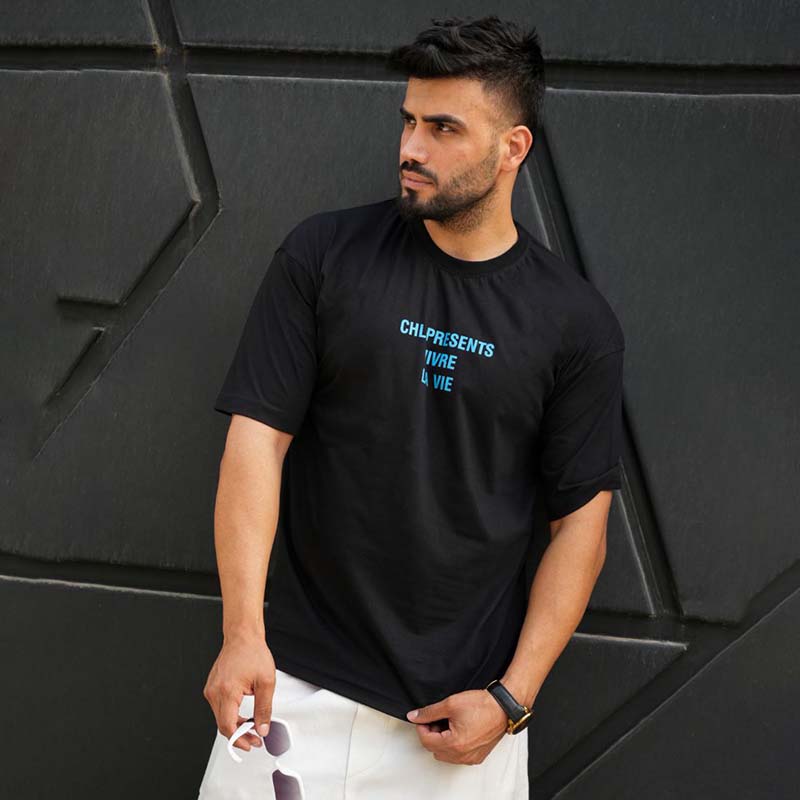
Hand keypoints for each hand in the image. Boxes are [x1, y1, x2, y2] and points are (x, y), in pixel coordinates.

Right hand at [203, 632, 275, 753]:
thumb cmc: (252, 653)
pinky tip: (243, 716)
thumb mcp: (266, 682)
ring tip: (251, 727)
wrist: (242, 636)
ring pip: (220, 717)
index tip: (251, 744)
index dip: (239, 739)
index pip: (227, 726)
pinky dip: (231, 715)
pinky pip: (219, 708)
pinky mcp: (212, 687)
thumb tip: (262, 728)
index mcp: (226, 691)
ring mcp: (211, 689)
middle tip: (255, 739)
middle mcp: (214, 692)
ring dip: (235, 725)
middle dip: (239, 735)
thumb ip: (264, 708)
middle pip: (223, 724)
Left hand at [405, 689, 509, 764]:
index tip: (424, 718)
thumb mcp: (450, 704)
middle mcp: (462, 755)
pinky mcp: (478, 756)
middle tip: (437, 720)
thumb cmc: (482, 705)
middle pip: (435, 750)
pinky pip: (459, 757)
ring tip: (448, 724)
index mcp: (454, 744)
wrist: (503, 707)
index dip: (421, 727)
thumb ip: (429, 712)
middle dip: (432, 734)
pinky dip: (454, 747)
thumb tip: (415, 716)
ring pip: (446, 755)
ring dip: (442, 741)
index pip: (426, 741)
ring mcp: (471, 757)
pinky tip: (458, 731)